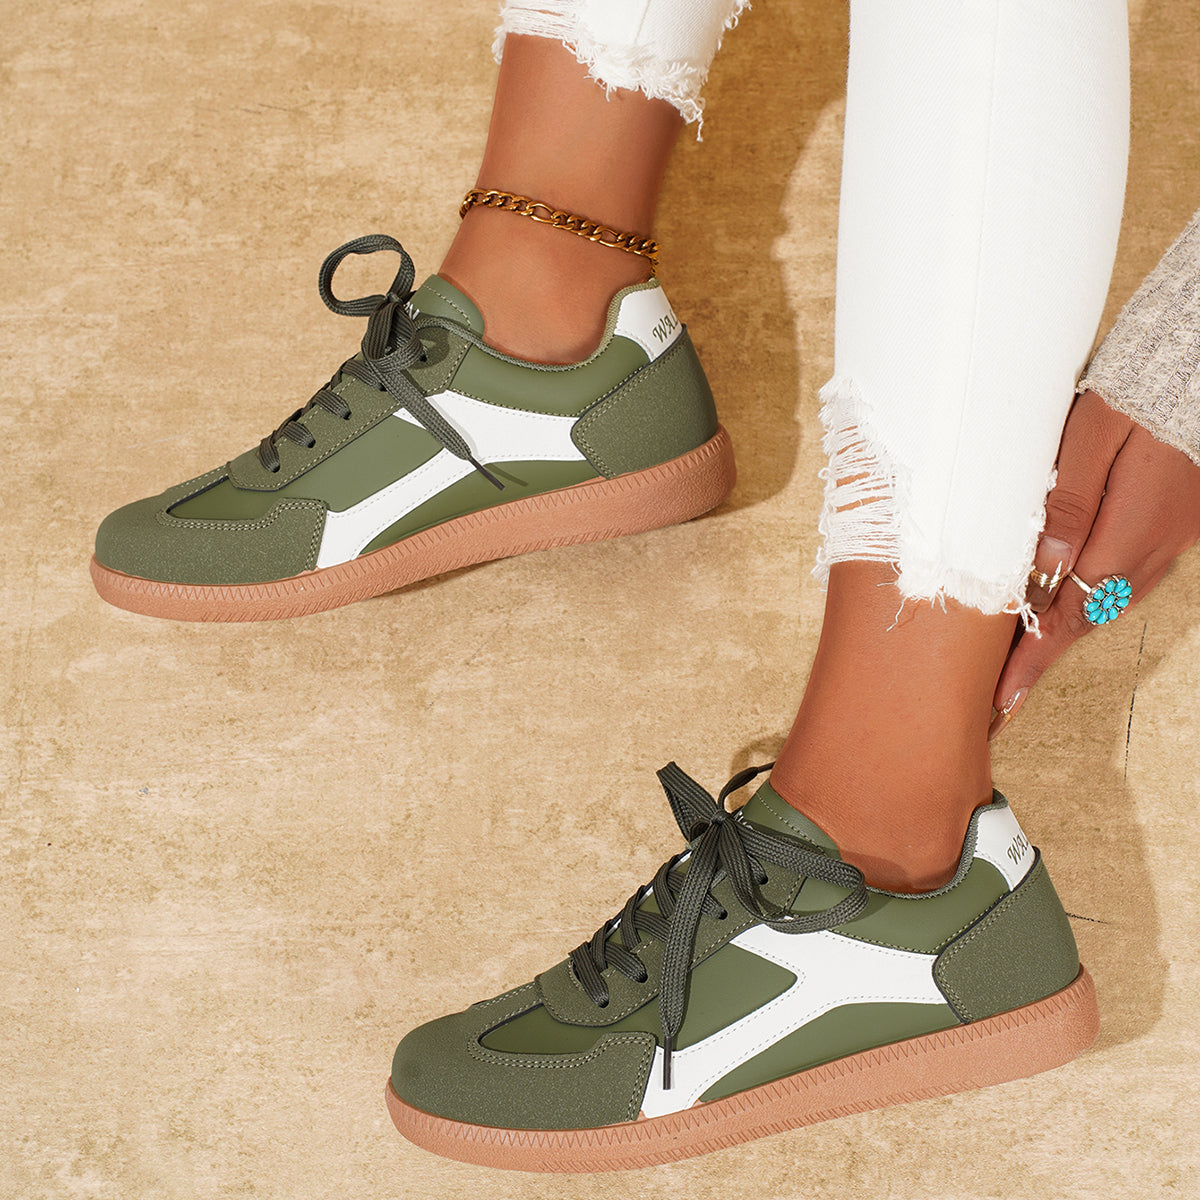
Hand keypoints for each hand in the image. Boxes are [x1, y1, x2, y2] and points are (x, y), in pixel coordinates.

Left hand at [989, 389, 1199, 738]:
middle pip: (1085, 618)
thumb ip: (1065, 503)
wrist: (1194, 377)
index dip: (1032, 659)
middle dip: (1040, 656)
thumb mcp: (1089, 438)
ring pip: (1104, 602)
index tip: (1002, 699)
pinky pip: (1120, 581)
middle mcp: (1151, 551)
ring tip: (1018, 660)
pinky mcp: (1168, 533)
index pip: (1070, 614)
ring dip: (1061, 631)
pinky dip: (1085, 602)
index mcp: (1127, 534)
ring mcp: (1165, 545)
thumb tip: (1044, 567)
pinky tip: (1057, 605)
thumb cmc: (1136, 399)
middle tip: (999, 694)